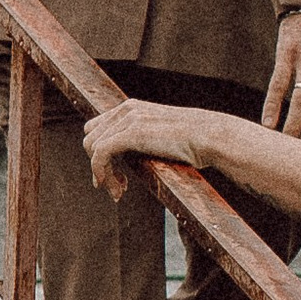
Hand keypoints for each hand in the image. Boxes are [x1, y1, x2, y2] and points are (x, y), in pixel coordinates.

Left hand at [85, 98, 203, 201]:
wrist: (209, 137)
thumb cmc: (196, 142)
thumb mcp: (165, 136)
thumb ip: (147, 140)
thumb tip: (139, 158)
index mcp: (132, 108)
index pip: (98, 128)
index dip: (100, 154)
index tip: (118, 176)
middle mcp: (126, 110)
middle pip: (90, 138)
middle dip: (98, 165)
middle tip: (117, 188)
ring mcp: (128, 119)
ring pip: (92, 148)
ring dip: (102, 173)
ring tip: (119, 191)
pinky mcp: (131, 133)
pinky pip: (100, 153)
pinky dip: (102, 172)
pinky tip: (117, 187)